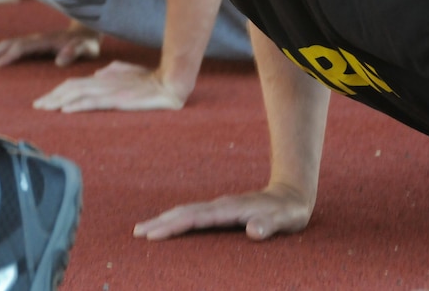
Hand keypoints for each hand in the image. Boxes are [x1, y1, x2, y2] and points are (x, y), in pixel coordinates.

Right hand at [0, 26, 100, 67]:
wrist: (86, 33)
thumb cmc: (87, 45)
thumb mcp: (86, 49)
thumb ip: (75, 52)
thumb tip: (60, 60)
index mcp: (46, 41)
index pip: (23, 47)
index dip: (9, 56)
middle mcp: (37, 38)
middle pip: (10, 43)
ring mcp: (33, 40)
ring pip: (9, 43)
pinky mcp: (33, 43)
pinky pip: (13, 46)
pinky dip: (0, 51)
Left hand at [33, 60, 188, 111]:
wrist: (170, 83)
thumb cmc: (150, 79)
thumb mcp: (127, 73)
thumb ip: (112, 72)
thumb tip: (97, 74)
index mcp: (103, 78)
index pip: (74, 84)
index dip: (57, 91)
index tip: (44, 101)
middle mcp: (103, 82)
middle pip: (70, 88)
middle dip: (52, 97)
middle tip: (36, 106)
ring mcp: (110, 90)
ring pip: (78, 94)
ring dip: (59, 102)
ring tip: (45, 109)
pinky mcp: (118, 100)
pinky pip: (94, 102)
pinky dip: (78, 105)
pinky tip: (66, 110)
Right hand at [133, 183, 313, 241]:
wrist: (292, 194)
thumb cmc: (288, 211)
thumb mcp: (285, 220)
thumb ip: (269, 225)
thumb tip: (252, 230)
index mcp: (230, 209)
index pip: (196, 218)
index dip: (175, 226)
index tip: (154, 234)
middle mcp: (220, 205)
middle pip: (184, 212)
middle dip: (160, 222)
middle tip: (137, 232)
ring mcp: (218, 207)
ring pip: (185, 212)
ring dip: (164, 220)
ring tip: (143, 229)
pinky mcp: (219, 211)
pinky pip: (192, 215)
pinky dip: (175, 219)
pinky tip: (167, 226)